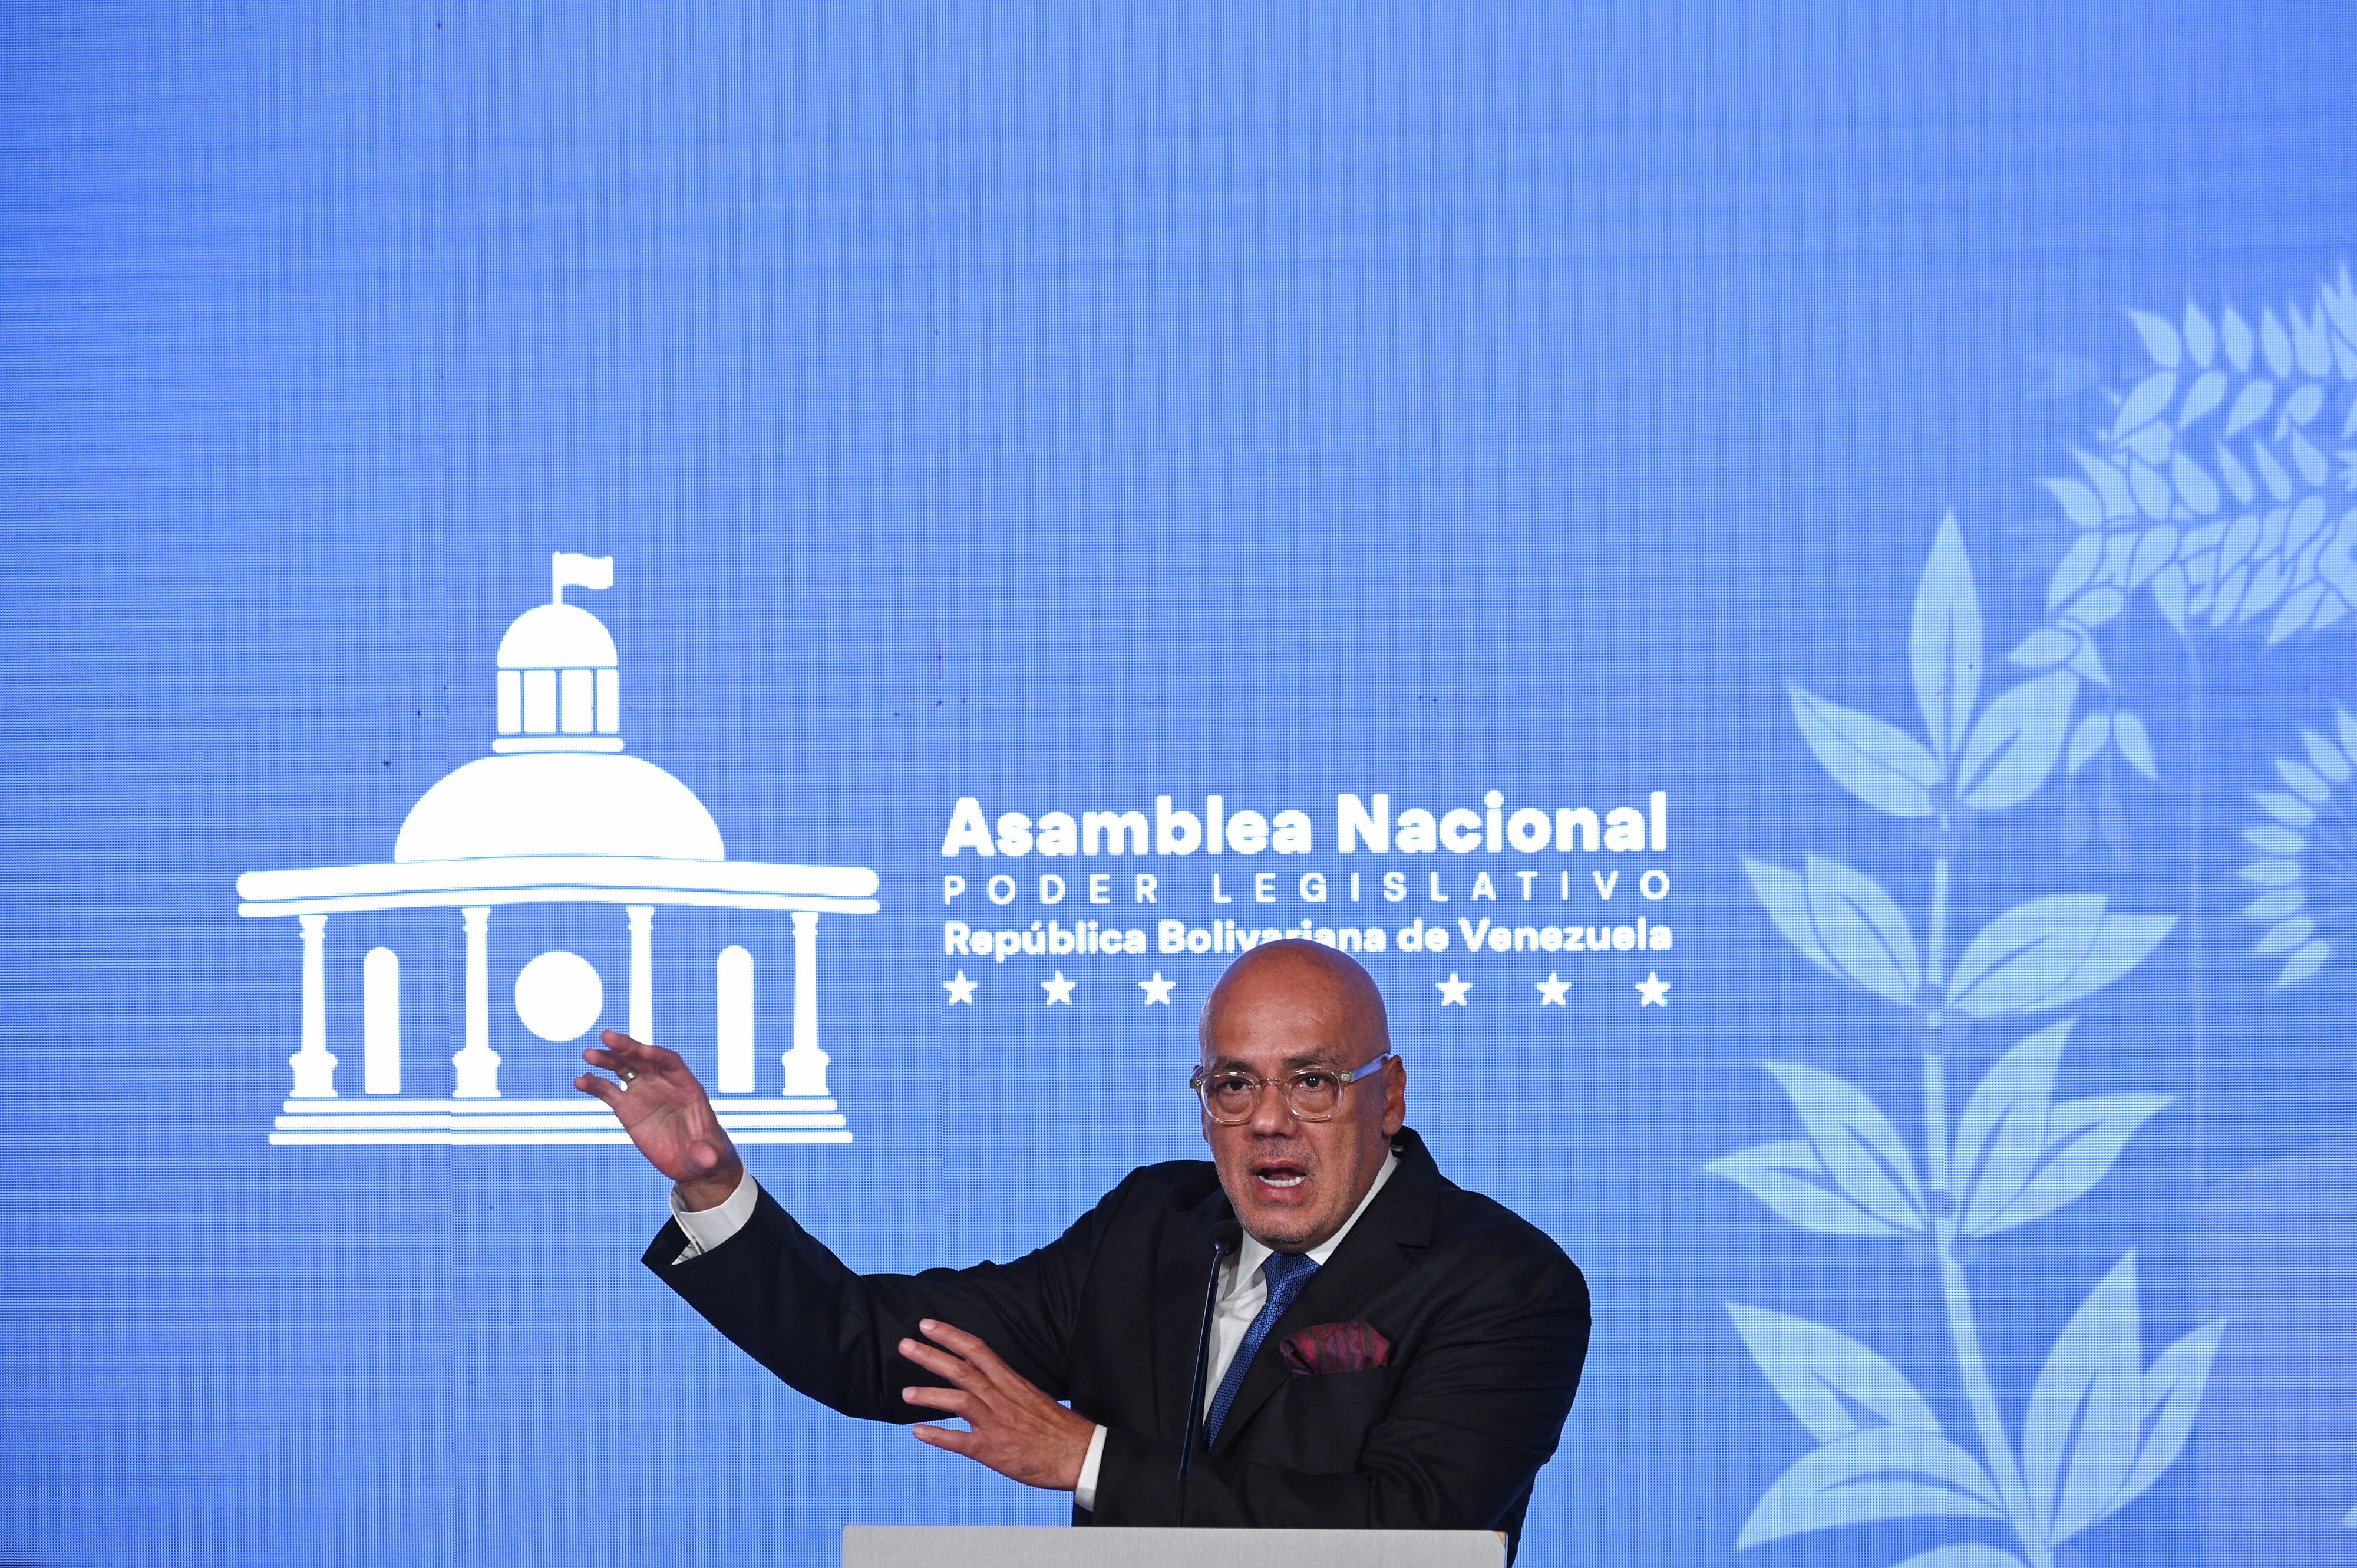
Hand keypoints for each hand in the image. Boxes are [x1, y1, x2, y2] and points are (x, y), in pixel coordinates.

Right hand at [574, 1030, 743, 1210]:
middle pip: (644, 1059)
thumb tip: (706, 1159)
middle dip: (627, 1047)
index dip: (657, 1055)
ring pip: (624, 1069)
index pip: (671, 1062)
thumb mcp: (711, 1155)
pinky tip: (580, 1081)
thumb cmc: (708, 1153)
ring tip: (590, 1054)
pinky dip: (595, 1085)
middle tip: (607, 1036)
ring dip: (608, 1059)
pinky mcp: (628, 1108)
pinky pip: (608, 1092)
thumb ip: (708, 1153)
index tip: (642, 1051)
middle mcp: (663, 1084)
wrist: (692, 1163)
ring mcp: (644, 1093)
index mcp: (687, 1087)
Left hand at [899, 1319, 1095, 1490]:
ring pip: (959, 1401)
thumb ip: (1007, 1387)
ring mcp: (996, 1423)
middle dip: (931, 1356)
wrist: (1080, 1454)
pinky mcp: (993, 1451)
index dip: (950, 1335)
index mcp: (1012, 1382)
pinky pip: (961, 1441)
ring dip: (929, 1395)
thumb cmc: (1059, 1427)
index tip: (928, 1325)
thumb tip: (987, 1380)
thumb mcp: (1033, 1396)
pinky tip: (918, 1432)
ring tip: (905, 1393)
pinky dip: (938, 1436)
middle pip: (962, 1370)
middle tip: (905, 1345)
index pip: (977, 1350)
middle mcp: (1002, 1398)